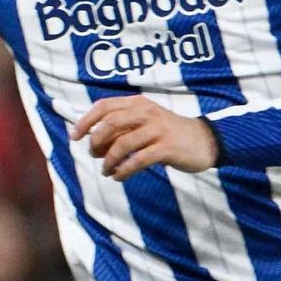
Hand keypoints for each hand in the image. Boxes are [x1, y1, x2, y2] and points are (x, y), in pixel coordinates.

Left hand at [72, 96, 218, 179]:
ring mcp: (158, 130)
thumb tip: (94, 140)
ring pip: (122, 144)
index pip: (104, 107)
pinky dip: (124, 170)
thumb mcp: (147, 121)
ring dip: (109, 160)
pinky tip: (119, 177)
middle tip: (94, 155)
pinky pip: (138, 160)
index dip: (85, 121)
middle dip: (96, 142)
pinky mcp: (167, 148)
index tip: (74, 137)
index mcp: (139, 103)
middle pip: (110, 124)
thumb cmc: (170, 133)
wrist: (205, 141)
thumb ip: (124, 126)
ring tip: (107, 171)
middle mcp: (147, 113)